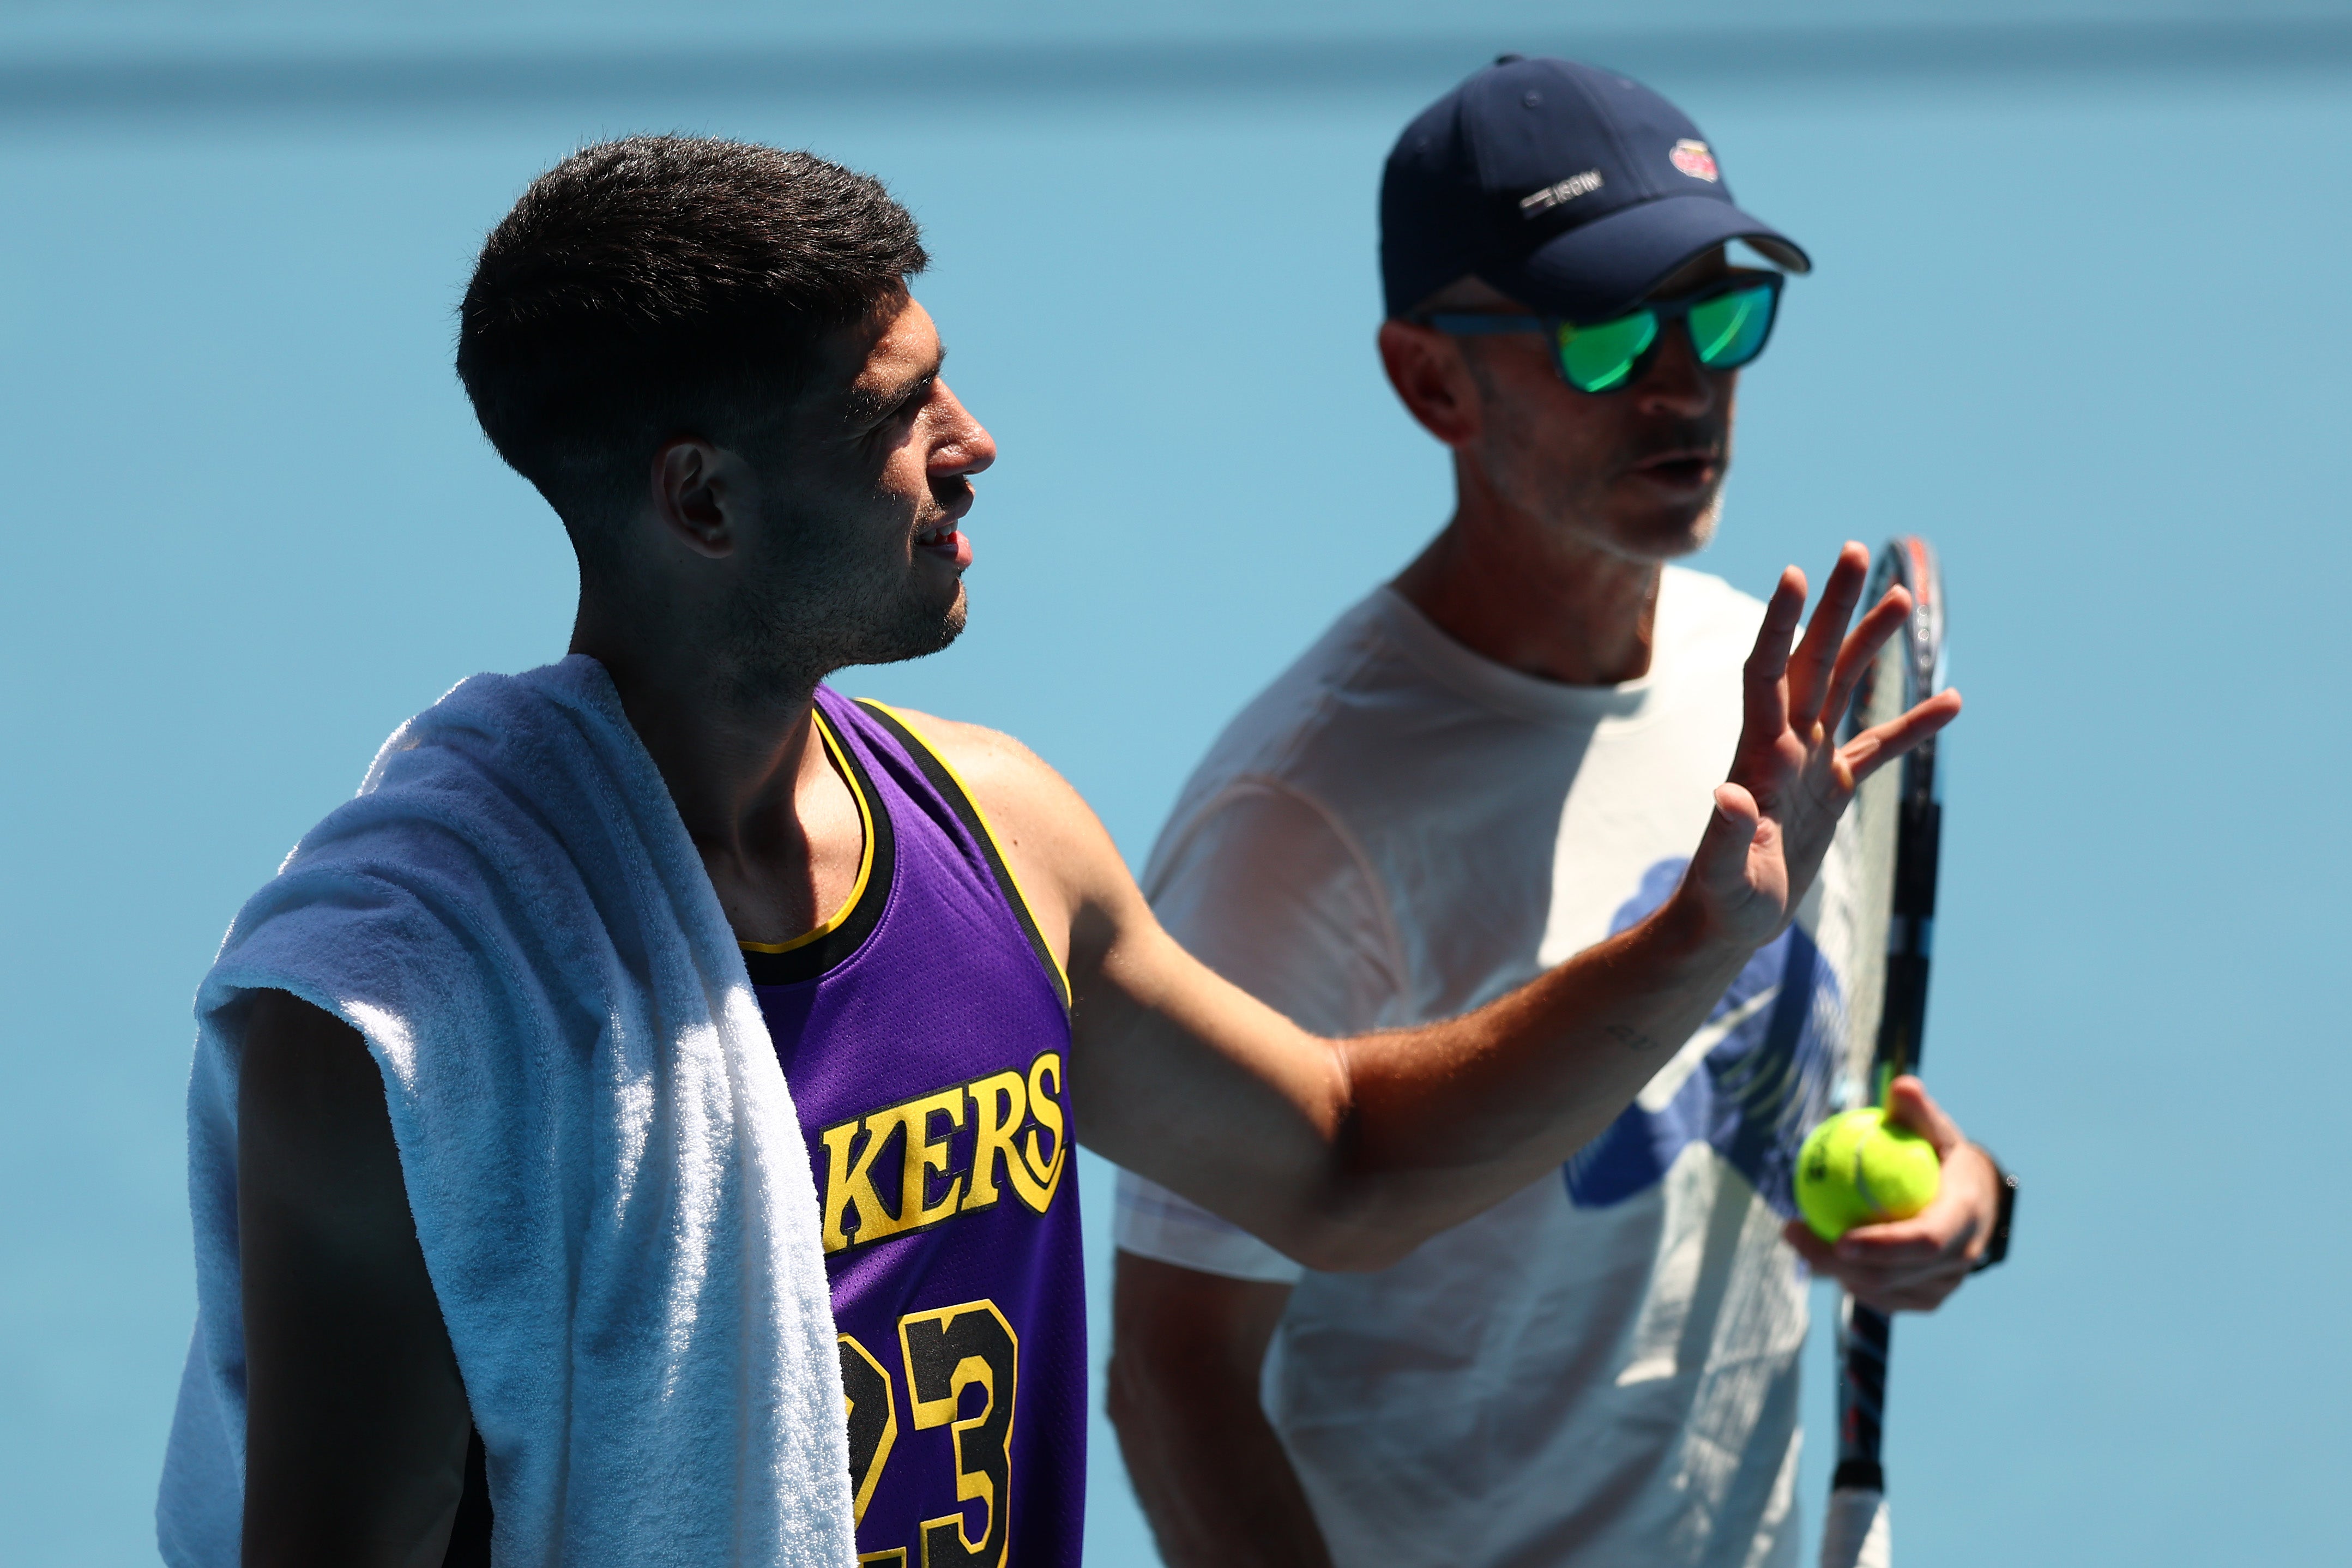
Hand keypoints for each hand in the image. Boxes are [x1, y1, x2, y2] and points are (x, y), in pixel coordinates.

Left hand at [1679, 543, 1961, 951]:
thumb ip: (1729, 834)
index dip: (1779, 625)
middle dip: (1832, 607)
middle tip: (1852, 551)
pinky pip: (1877, 746)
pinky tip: (1951, 701)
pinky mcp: (1831, 789)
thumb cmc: (1721, 902)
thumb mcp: (1725, 874)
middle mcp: (1784, 745)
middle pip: (1810, 660)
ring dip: (1870, 643)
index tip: (1793, 574)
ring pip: (1844, 687)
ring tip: (1904, 596)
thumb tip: (1728, 795)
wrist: (1728, 923)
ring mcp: (1809, 763)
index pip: (1767, 673)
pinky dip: (1911, 726)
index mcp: (1760, 755)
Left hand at [1782, 1076, 1998, 1311]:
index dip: (1884, 1246)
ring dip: (1833, 1269)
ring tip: (1796, 1235)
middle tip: (1794, 1232)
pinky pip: (1879, 1295)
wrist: (1974, 1201)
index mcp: (1965, 1217)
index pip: (1926, 1241)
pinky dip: (1845, 1276)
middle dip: (1838, 1262)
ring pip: (1881, 1289)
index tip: (1838, 1238)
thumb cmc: (1943, 1157)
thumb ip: (1919, 1112)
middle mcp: (1960, 1259)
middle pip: (1894, 1273)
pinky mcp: (1926, 1298)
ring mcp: (1944, 1285)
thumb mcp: (1936, 1130)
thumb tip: (1901, 1085)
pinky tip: (1816, 1251)